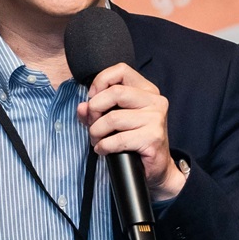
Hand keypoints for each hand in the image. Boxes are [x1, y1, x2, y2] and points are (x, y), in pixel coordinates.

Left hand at [77, 64, 186, 201]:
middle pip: (114, 92)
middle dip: (95, 109)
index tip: (92, 98)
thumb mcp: (115, 120)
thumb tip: (81, 107)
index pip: (121, 70)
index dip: (101, 81)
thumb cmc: (135, 140)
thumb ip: (96, 110)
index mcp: (147, 90)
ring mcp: (155, 119)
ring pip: (113, 118)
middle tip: (92, 123)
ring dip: (96, 132)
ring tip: (97, 140)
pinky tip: (103, 149)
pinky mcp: (152, 138)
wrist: (156, 168)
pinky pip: (118, 139)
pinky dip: (104, 146)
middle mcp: (155, 101)